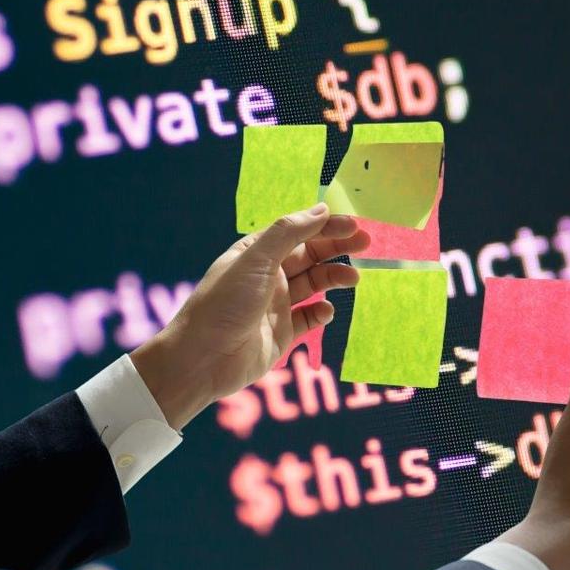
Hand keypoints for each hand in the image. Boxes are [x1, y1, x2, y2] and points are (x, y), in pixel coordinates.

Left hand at [129, 204, 369, 429]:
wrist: (203, 359)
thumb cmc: (224, 303)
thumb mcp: (255, 260)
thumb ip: (289, 233)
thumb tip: (321, 210)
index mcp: (257, 254)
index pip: (297, 232)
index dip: (325, 226)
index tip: (353, 224)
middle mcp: (268, 276)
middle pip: (310, 256)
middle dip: (337, 248)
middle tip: (365, 243)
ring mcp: (276, 305)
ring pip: (314, 285)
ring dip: (334, 278)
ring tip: (353, 279)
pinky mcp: (283, 333)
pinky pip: (309, 318)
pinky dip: (322, 312)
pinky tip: (327, 310)